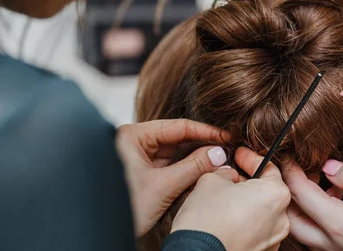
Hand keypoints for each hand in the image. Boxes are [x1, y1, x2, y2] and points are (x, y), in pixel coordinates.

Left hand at [116, 119, 229, 236]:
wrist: (100, 233)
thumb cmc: (121, 208)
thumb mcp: (162, 187)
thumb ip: (193, 167)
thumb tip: (219, 154)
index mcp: (131, 136)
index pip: (177, 126)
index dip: (205, 131)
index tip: (225, 136)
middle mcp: (133, 142)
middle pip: (176, 138)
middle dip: (201, 145)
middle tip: (225, 149)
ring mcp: (137, 157)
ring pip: (173, 152)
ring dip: (194, 157)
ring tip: (217, 160)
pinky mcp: (141, 172)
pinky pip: (168, 165)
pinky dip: (185, 168)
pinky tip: (202, 169)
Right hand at [171, 148, 291, 250]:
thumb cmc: (206, 219)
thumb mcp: (211, 181)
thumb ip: (225, 173)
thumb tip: (229, 176)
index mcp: (275, 194)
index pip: (267, 167)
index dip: (250, 158)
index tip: (239, 155)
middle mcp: (282, 218)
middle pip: (267, 192)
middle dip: (249, 182)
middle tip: (230, 177)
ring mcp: (273, 239)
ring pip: (262, 213)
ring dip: (247, 204)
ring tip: (225, 201)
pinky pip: (257, 232)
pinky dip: (246, 224)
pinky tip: (227, 221)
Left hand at [283, 159, 342, 250]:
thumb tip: (328, 167)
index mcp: (337, 224)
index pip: (300, 194)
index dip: (291, 172)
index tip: (288, 156)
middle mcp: (332, 243)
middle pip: (293, 220)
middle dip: (289, 194)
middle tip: (298, 172)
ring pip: (306, 231)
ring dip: (306, 206)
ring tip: (322, 182)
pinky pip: (323, 237)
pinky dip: (322, 216)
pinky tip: (340, 199)